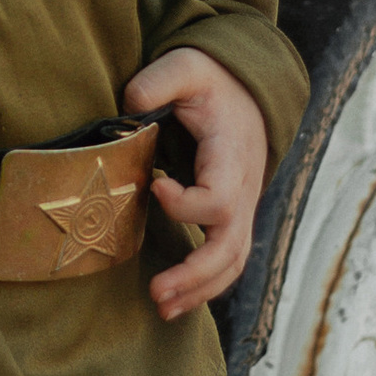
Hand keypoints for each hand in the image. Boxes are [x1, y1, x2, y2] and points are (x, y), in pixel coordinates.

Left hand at [126, 47, 268, 322]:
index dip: (186, 204)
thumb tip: (129, 105)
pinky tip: (176, 302)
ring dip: (199, 290)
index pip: (219, 199)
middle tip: (155, 292)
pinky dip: (205, 286)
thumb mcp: (187, 67)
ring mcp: (241, 208)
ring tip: (162, 308)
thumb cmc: (212, 83)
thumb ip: (159, 80)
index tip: (155, 186)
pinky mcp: (232, 218)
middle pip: (230, 246)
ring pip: (232, 262)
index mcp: (231, 156)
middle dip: (194, 274)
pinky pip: (227, 261)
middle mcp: (243, 189)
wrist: (246, 91)